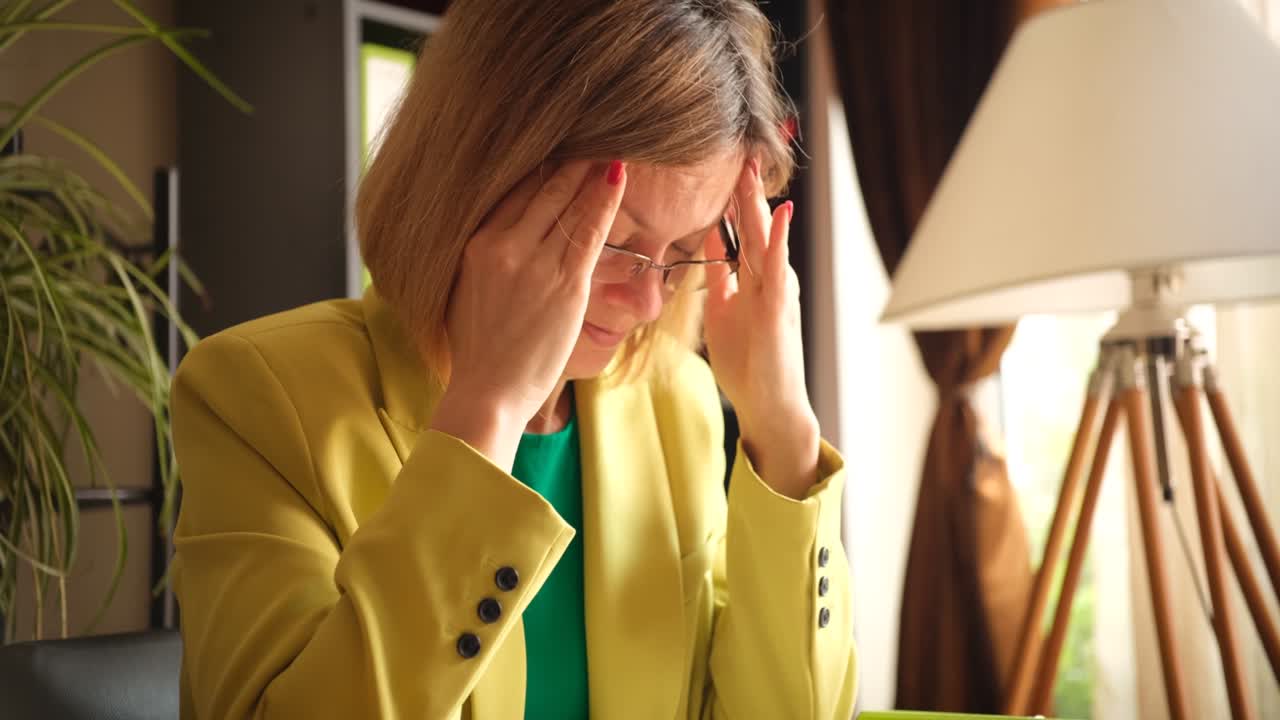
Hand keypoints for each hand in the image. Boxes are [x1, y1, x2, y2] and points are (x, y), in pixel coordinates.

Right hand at [430, 160, 625, 469]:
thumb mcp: (464, 290)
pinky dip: (604, 200)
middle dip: (567, 159)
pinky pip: (589, 231)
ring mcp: (535, 264)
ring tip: (609, 144)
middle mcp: (502, 246)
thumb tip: (499, 233)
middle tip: (590, 130)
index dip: (536, 165)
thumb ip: (483, 256)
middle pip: (540, 188)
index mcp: (474, 245)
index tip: (554, 143)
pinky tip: (617, 177)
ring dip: (590, 170)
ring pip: (567, 203)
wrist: (487, 391)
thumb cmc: (478, 349)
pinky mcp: (565, 284)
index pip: (510, 191)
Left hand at [703, 159, 819, 498]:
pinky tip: (779, 212)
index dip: (731, 193)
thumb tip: (710, 238)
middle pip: (754, 222)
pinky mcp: (780, 310)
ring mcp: (777, 291)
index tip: (721, 159)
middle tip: (740, 144)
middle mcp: (770, 277)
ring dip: (758, 200)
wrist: (772, 405)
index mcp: (754, 276)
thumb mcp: (724, 310)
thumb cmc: (749, 363)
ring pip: (766, 237)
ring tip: (752, 163)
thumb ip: (721, 275)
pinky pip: (777, 268)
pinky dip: (779, 239)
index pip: (741, 225)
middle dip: (745, 185)